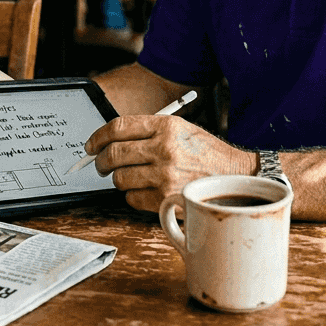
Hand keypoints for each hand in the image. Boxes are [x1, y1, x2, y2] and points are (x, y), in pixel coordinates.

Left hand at [83, 114, 253, 211]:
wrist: (234, 177)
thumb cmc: (206, 154)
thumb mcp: (180, 129)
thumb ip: (148, 131)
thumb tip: (111, 141)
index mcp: (166, 126)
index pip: (118, 127)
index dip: (98, 136)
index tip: (91, 145)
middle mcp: (164, 149)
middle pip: (113, 154)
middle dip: (100, 162)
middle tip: (101, 165)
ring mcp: (164, 175)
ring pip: (120, 178)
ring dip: (120, 180)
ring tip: (132, 178)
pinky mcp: (165, 198)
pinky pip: (132, 198)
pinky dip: (133, 196)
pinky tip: (146, 191)